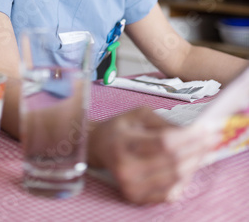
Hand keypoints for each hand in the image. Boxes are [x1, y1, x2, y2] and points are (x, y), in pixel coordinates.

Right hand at [88, 107, 217, 204]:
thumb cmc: (120, 127)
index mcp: (124, 141)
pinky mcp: (134, 197)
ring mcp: (129, 185)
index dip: (189, 138)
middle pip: (173, 162)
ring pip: (174, 179)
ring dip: (194, 164)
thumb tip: (191, 133)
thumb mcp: (139, 114)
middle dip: (198, 150)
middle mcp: (125, 167)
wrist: (98, 147)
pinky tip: (191, 168)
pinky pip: (168, 193)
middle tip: (213, 139)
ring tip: (206, 152)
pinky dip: (184, 181)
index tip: (206, 130)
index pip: (164, 143)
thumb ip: (164, 123)